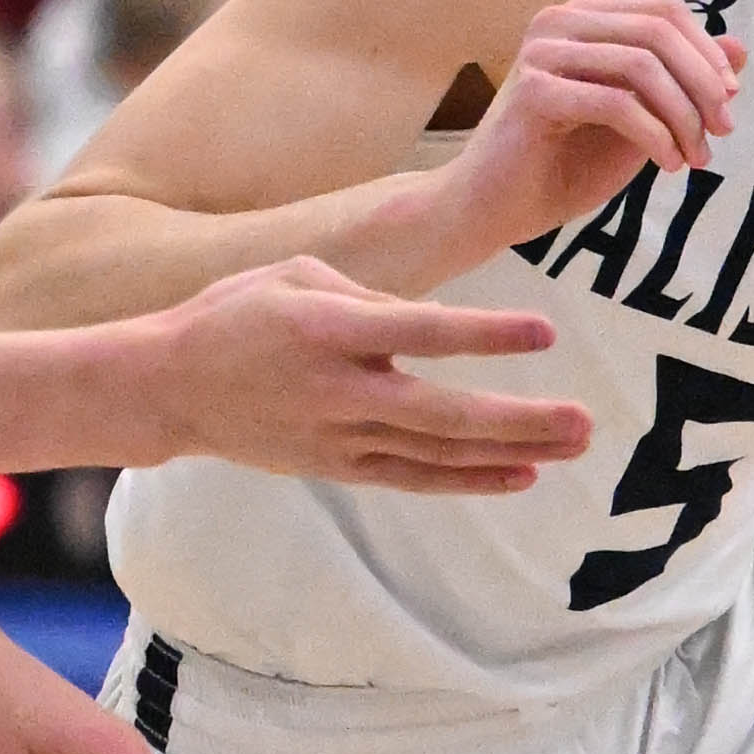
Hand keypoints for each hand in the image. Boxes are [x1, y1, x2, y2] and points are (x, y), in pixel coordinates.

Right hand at [137, 255, 587, 490]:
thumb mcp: (297, 275)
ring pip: (436, 451)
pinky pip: (414, 477)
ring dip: (509, 449)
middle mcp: (337, 390)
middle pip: (442, 412)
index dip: (485, 334)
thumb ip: (371, 296)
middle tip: (584, 421)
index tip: (545, 330)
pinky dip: (468, 478)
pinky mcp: (337, 465)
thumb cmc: (238, 314)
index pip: (420, 333)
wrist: (169, 387)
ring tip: (572, 442)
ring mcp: (338, 437)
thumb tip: (437, 326)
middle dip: (518, 420)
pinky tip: (520, 475)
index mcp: (327, 329)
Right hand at [428, 0, 740, 267]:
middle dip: (703, 84)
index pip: (664, 12)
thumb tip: (740, 48)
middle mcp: (559, 21)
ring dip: (683, 116)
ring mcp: (542, 52)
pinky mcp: (533, 91)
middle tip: (722, 131)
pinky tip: (667, 164)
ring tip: (695, 158)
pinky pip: (616, 103)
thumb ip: (681, 83)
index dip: (707, 53)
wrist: (489, 211)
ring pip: (643, 65)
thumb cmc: (559, 167)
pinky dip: (654, 135)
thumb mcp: (639, 121)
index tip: (730, 100)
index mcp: (582, 18)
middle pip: (659, 32)